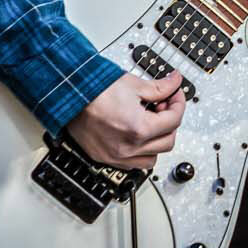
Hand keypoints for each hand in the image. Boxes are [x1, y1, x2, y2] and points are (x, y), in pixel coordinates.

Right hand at [67, 71, 185, 169]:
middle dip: (170, 123)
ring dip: (157, 142)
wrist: (69, 96)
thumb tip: (174, 83)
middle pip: (168, 142)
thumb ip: (160, 87)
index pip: (173, 121)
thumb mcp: (134, 84)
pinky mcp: (105, 158)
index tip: (174, 95)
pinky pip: (132, 165)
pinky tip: (137, 136)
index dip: (178, 103)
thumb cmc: (94, 90)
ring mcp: (116, 156)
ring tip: (151, 123)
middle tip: (163, 107)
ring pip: (152, 159)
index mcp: (138, 129)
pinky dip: (140, 153)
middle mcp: (128, 148)